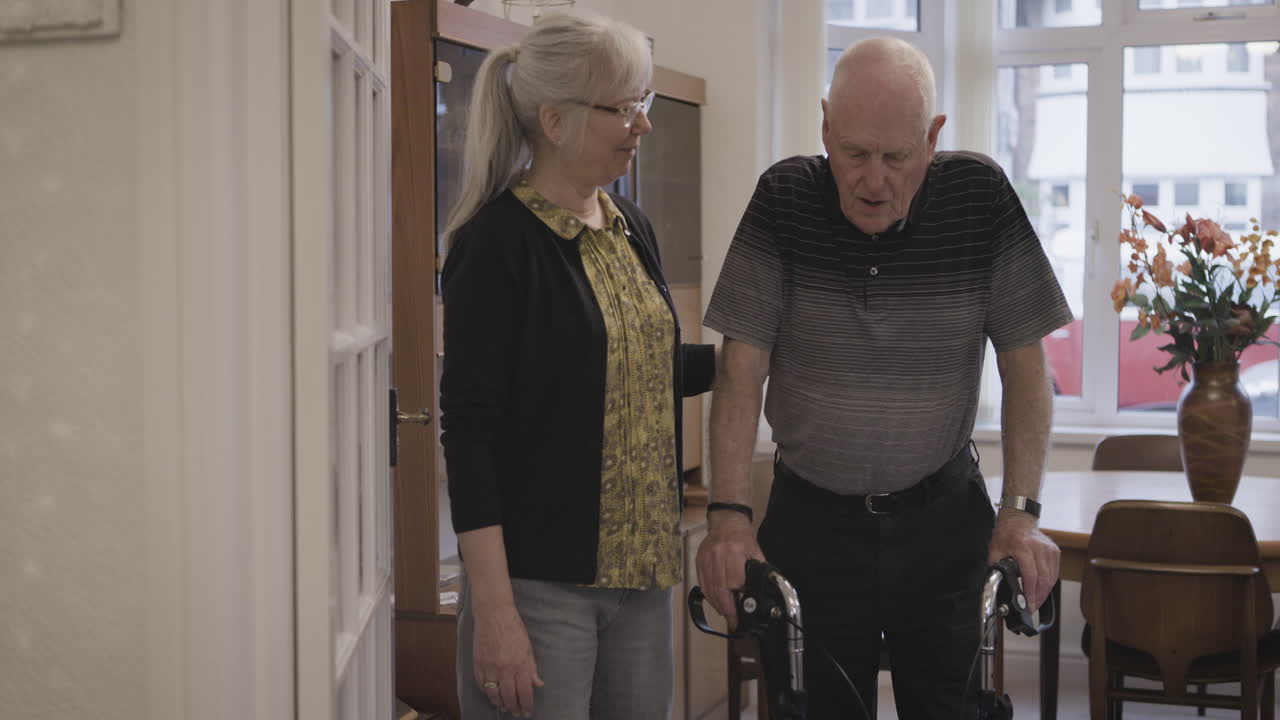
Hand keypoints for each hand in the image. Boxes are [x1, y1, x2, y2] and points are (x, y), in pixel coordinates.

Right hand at [472, 603, 543, 717]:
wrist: (493, 614)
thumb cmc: (513, 627)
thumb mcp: (527, 647)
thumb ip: (532, 667)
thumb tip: (538, 684)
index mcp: (519, 663)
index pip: (524, 691)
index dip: (526, 704)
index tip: (528, 711)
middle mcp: (504, 668)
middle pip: (508, 696)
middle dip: (513, 707)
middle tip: (516, 712)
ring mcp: (489, 667)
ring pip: (493, 694)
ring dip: (499, 703)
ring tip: (504, 707)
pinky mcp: (478, 663)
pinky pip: (481, 684)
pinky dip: (486, 692)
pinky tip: (491, 694)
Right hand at [695, 511, 765, 627]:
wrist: (726, 521)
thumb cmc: (743, 538)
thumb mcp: (756, 552)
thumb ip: (759, 571)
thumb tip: (764, 591)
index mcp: (734, 553)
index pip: (733, 582)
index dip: (736, 601)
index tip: (740, 614)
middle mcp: (718, 556)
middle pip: (719, 589)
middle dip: (726, 608)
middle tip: (732, 620)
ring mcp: (706, 558)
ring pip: (708, 588)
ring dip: (716, 604)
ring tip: (725, 613)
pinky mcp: (699, 561)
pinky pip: (701, 583)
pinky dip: (708, 595)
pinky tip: (715, 602)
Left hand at [987, 509, 1058, 610]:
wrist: (1018, 519)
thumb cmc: (1006, 534)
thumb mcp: (995, 550)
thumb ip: (996, 567)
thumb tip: (996, 583)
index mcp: (1023, 546)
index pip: (1031, 575)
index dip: (1031, 592)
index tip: (1028, 604)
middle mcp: (1039, 547)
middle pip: (1044, 579)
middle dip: (1038, 597)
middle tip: (1032, 607)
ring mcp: (1049, 549)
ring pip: (1051, 577)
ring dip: (1044, 592)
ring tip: (1036, 601)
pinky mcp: (1055, 552)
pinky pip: (1054, 572)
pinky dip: (1049, 584)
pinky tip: (1041, 590)